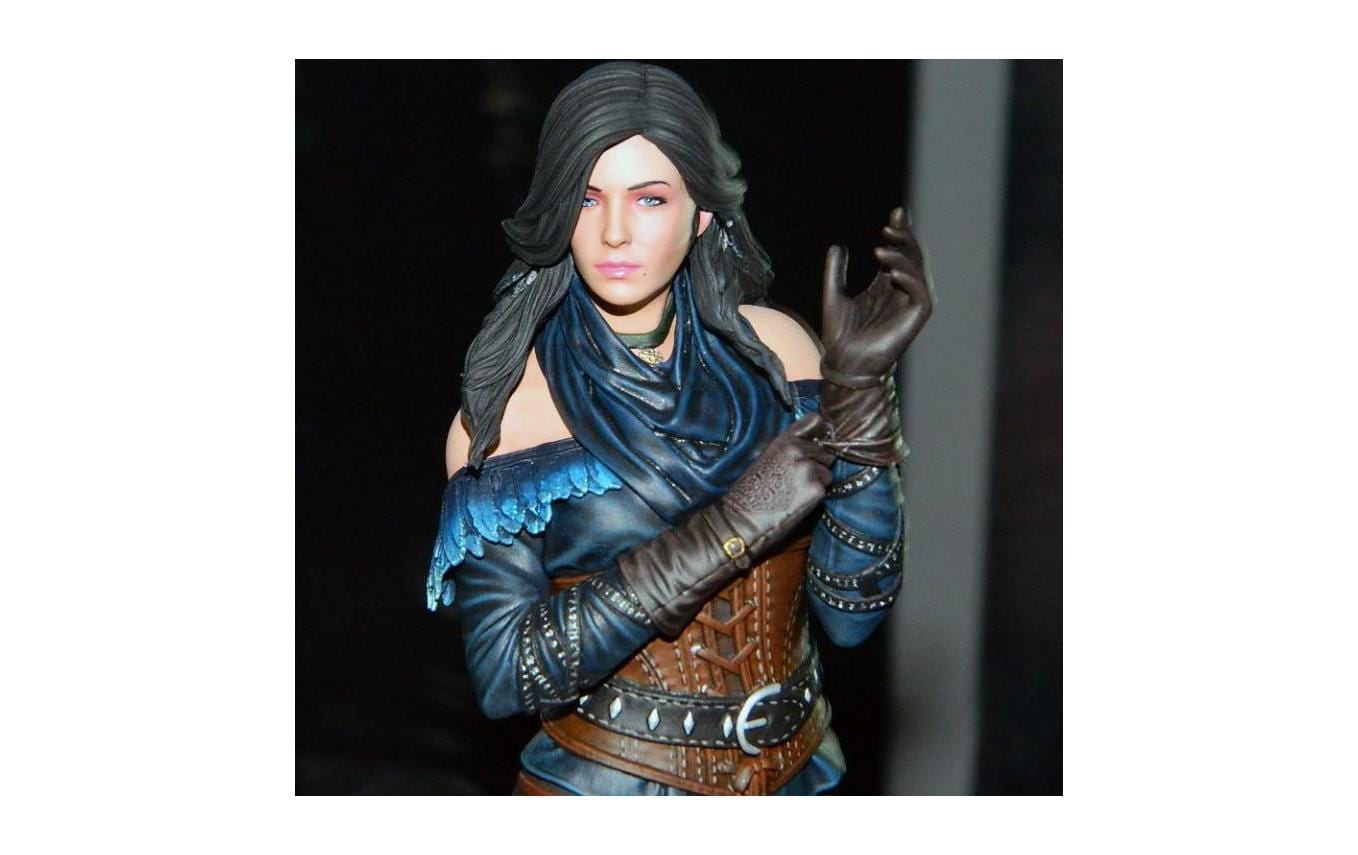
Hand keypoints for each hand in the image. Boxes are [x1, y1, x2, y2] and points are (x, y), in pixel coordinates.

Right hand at [617, 414, 831, 636]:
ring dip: (817, 483)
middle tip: (797, 482)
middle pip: (826, 453)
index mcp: (783, 441)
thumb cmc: (747, 493)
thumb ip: (788, 451)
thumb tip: (811, 448)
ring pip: (827, 473)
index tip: (820, 440)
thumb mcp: (765, 460)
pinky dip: (815, 499)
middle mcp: (798, 450)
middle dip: (817, 465)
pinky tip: (797, 504)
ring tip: (795, 494)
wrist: (739, 519)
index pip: (815, 421)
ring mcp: (808, 469)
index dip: (819, 433)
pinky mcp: (816, 490)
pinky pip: (825, 491)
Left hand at [820, 208, 931, 381]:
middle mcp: (901, 292)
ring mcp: (909, 305)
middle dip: (905, 238)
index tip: (896, 213)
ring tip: (880, 250)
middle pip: (911, 257)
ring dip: (902, 257)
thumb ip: (835, 272)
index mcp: (886, 285)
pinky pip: (920, 294)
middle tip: (891, 224)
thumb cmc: (839, 335)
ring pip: (917, 272)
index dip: (900, 233)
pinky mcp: (915, 319)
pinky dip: (909, 279)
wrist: (843, 364)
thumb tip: (838, 246)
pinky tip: (891, 271)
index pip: (898, 253)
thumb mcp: (833, 295)